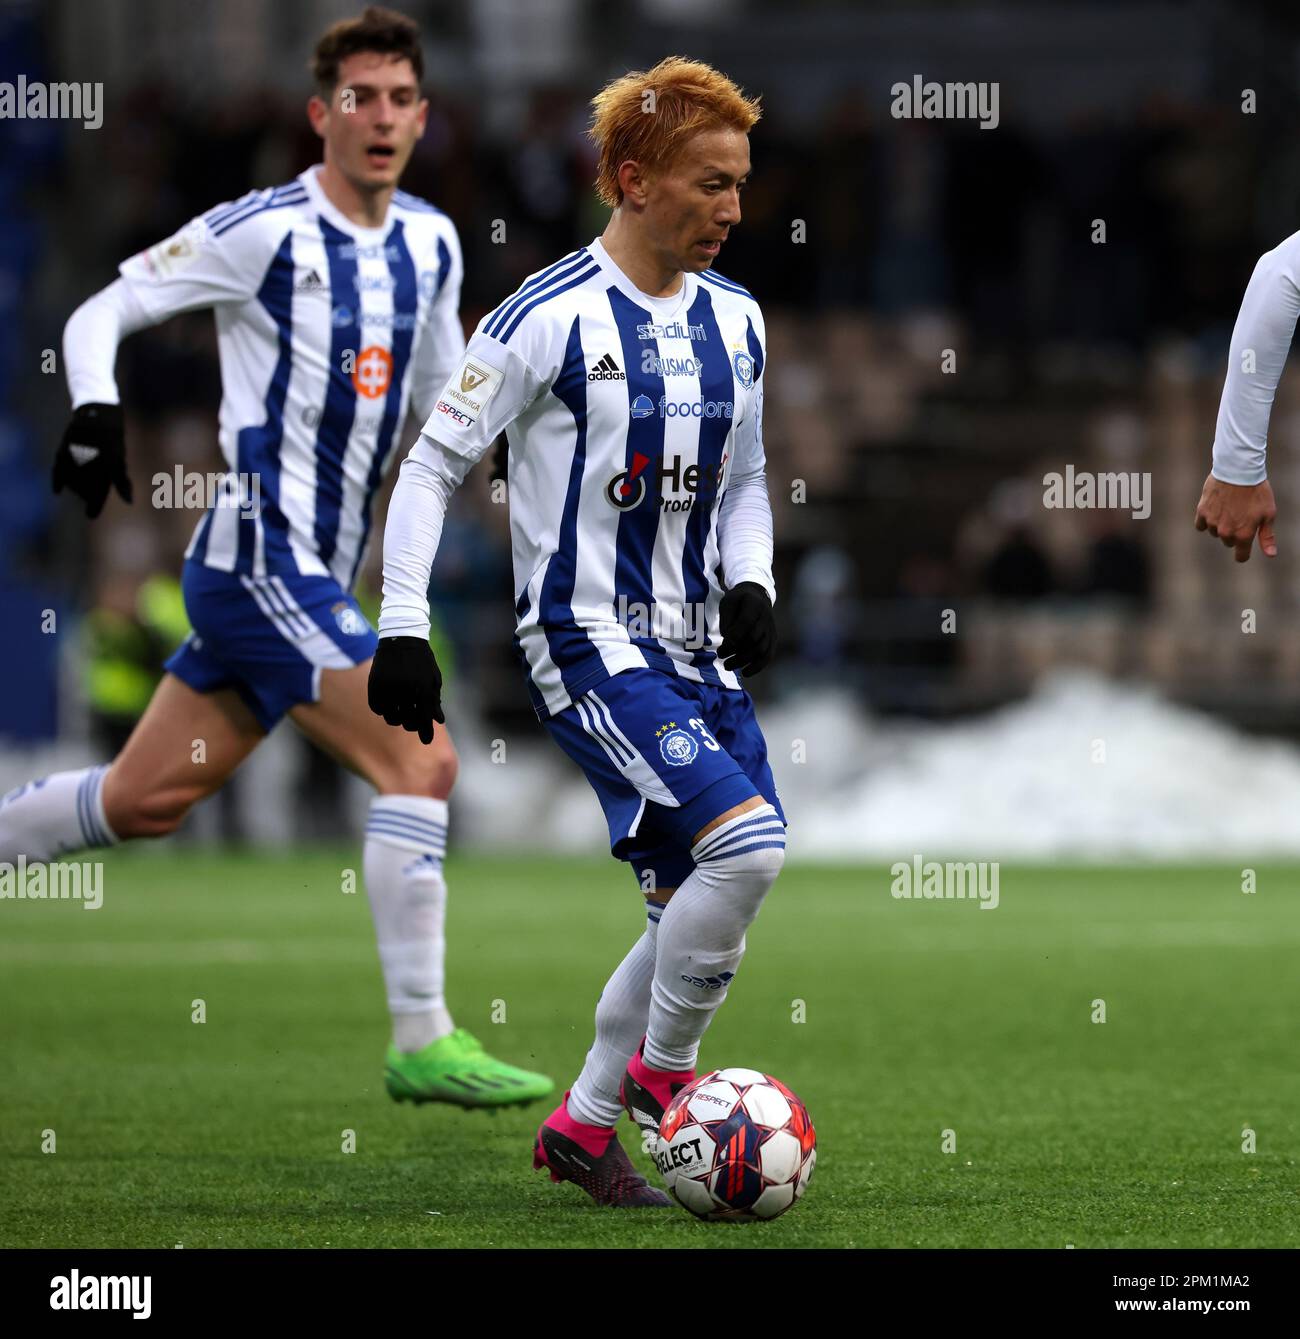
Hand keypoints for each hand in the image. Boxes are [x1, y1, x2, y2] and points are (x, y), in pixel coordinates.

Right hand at [52, 402, 131, 518]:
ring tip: (84, 476)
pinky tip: (57, 490)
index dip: (94, 508)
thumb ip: (122, 483)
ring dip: (76, 486)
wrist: (96, 416)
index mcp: (108, 469)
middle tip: (92, 487)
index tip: (90, 515)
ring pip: (71, 484)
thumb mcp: (120, 462)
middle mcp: (90, 465)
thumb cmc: (112, 444)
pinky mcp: (62, 453)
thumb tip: (130, 502)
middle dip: (88, 494)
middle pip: (84, 492)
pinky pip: (57, 473)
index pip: (97, 496)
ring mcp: (74, 459)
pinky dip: (58, 481)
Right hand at [368, 636, 444, 743]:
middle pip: (407, 721)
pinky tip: (389, 706)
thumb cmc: (422, 660)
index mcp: (423, 688)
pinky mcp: (374, 684)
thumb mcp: (433, 678)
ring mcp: (388, 687)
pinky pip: (377, 708)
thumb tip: (438, 721)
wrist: (401, 637)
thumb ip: (434, 700)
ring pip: (391, 718)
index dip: (426, 732)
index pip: (424, 717)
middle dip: (412, 725)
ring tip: (401, 712)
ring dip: (397, 719)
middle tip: (413, 722)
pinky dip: (383, 710)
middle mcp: (405, 689)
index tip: (427, 741)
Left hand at [717, 581, 775, 676]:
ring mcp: (771, 629)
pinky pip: (769, 655)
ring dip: (743, 660)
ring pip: (761, 649)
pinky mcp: (773, 639)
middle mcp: (766, 617)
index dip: (735, 634)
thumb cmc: (738, 601)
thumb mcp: (728, 602)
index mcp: (754, 604)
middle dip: (735, 650)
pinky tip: (745, 673)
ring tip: (727, 666)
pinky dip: (758, 666)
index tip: (724, 644)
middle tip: (720, 655)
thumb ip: (727, 620)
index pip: (747, 621)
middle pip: (754, 638)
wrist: (757, 596)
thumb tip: (728, 640)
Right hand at [1194, 474, 1276, 562]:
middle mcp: (1226, 532)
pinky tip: (1215, 510)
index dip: (1244, 553)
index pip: (1241, 556)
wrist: (1238, 470)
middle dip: (1234, 533)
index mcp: (1244, 534)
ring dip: (1221, 525)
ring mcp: (1212, 523)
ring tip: (1229, 508)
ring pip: (1215, 532)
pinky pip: (1201, 525)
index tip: (1245, 548)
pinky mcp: (1202, 512)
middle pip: (1228, 542)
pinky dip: (1207, 520)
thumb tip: (1271, 555)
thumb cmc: (1257, 491)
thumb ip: (1267, 536)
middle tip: (1241, 515)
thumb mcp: (1268, 513)